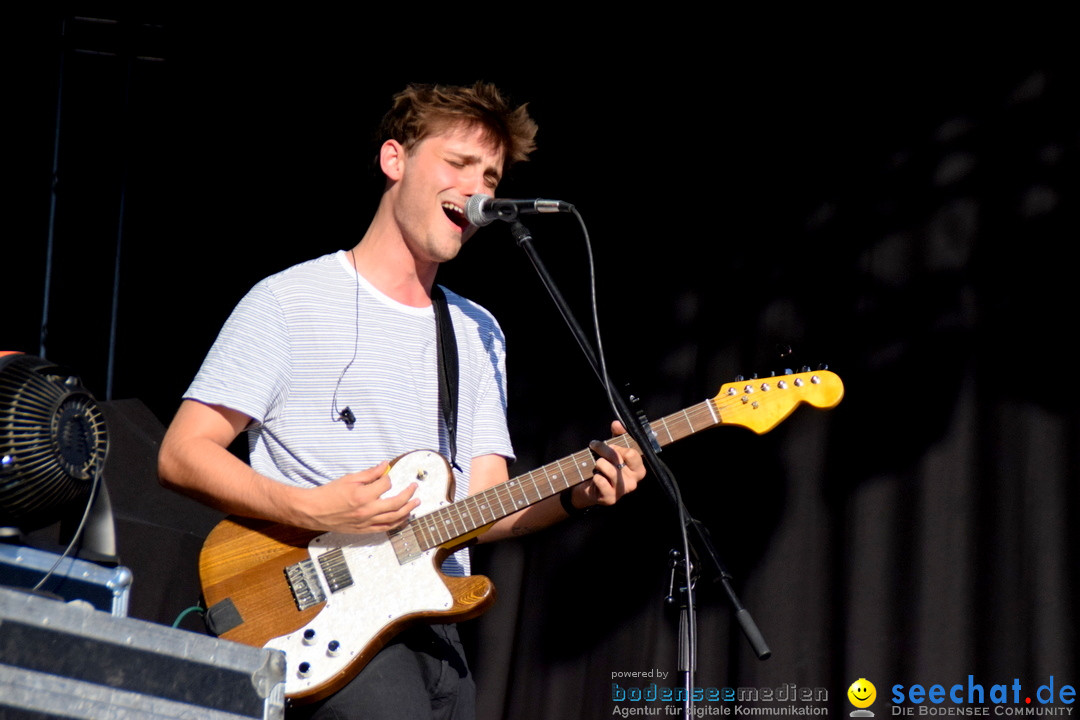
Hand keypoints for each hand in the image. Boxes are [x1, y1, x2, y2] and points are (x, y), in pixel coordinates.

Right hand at [294, 461, 420, 533]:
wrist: (313, 511)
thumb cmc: (328, 494)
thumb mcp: (349, 478)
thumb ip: (369, 473)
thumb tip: (384, 465)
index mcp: (363, 495)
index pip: (385, 484)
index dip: (388, 478)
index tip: (387, 476)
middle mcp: (367, 510)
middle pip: (396, 503)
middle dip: (409, 494)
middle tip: (414, 488)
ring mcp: (366, 522)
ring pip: (394, 518)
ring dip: (408, 510)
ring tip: (415, 503)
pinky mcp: (364, 530)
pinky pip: (385, 528)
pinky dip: (397, 523)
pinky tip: (403, 517)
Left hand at [573, 421, 644, 509]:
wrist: (588, 488)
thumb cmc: (605, 467)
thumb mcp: (613, 449)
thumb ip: (618, 435)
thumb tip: (618, 424)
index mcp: (638, 470)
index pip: (632, 453)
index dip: (618, 447)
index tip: (610, 445)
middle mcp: (633, 482)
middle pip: (618, 458)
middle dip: (603, 450)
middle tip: (595, 447)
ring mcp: (622, 491)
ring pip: (607, 468)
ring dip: (597, 463)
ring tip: (596, 466)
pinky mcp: (610, 498)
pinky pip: (600, 480)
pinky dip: (594, 476)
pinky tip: (595, 478)